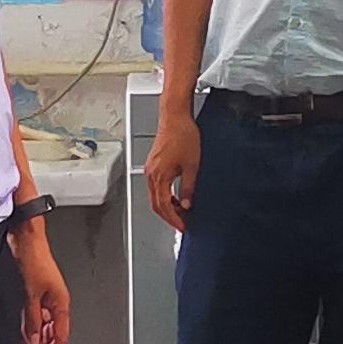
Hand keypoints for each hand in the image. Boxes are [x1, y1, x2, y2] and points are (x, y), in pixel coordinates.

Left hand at [13, 222, 71, 343]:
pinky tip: (17, 334)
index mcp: (61, 304)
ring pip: (42, 328)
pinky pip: (34, 318)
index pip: (60, 338)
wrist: (25, 238)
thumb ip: (32, 320)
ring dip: (32, 340)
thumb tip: (33, 341)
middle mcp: (55, 303)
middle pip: (51, 335)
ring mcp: (45, 299)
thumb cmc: (34, 258)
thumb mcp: (30, 294)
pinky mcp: (34, 293)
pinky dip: (27, 328)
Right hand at [143, 110, 201, 233]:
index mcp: (159, 176)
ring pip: (154, 196)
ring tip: (181, 212)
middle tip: (181, 223)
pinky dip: (164, 195)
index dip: (174, 219)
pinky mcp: (153, 163)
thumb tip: (188, 204)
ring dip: (166, 206)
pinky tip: (175, 196)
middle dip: (169, 216)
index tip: (182, 226)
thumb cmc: (183, 135)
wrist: (175, 116)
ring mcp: (150, 168)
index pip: (164, 206)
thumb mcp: (192, 166)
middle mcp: (151, 173)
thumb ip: (189, 187)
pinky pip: (155, 186)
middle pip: (156, 204)